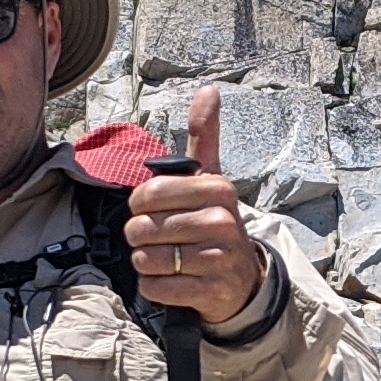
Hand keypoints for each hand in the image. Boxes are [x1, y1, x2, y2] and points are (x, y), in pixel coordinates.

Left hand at [126, 82, 266, 323]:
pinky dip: (155, 287)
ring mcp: (220, 257)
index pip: (147, 193)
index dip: (140, 205)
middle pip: (142, 228)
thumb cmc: (213, 225)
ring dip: (147, 263)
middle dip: (141, 237)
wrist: (241, 281)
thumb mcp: (211, 180)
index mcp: (217, 188)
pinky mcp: (212, 290)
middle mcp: (222, 221)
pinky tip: (174, 281)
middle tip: (162, 239)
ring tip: (169, 260)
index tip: (155, 210)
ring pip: (146, 258)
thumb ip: (205, 136)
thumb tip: (208, 90)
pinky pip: (155, 287)